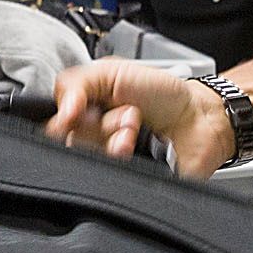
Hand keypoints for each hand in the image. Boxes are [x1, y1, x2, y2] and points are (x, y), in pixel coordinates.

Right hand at [45, 57, 233, 174]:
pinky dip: (122, 160)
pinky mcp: (121, 181)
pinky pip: (105, 181)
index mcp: (83, 109)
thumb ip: (77, 83)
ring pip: (87, 161)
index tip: (82, 110)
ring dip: (114, 140)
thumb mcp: (114, 71)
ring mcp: (106, 161)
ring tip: (136, 128)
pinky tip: (137, 148)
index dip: (66, 117)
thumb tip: (59, 111)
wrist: (199, 118)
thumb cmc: (163, 94)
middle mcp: (91, 137)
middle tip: (125, 114)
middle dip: (98, 125)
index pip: (53, 122)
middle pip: (68, 143)